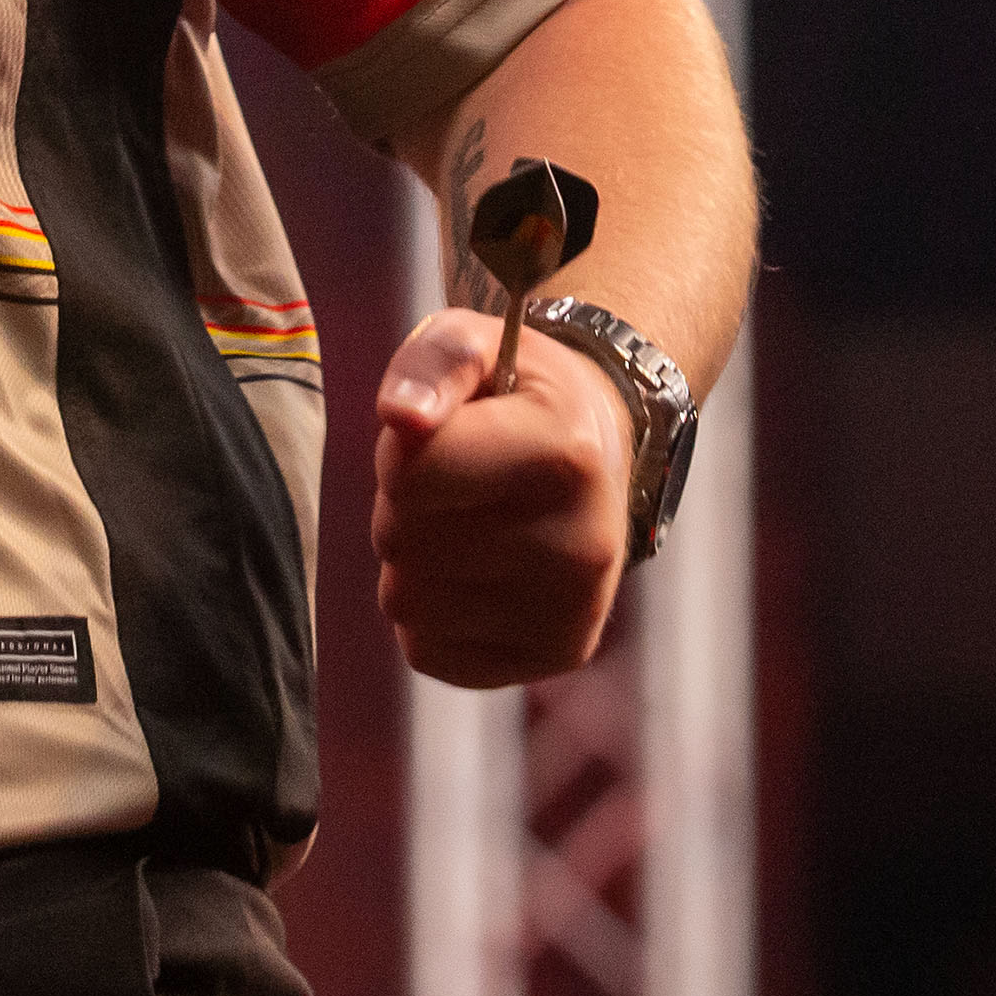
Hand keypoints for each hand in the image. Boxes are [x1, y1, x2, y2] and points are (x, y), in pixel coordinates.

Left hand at [371, 306, 630, 688]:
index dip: (399, 452)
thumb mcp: (471, 343)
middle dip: (403, 506)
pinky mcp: (557, 652)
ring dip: (412, 562)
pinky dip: (429, 616)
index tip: (436, 434)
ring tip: (464, 522)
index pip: (411, 476)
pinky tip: (472, 574)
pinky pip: (428, 651)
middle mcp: (584, 541)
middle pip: (402, 542)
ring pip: (407, 603)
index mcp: (566, 453)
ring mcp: (575, 607)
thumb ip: (429, 366)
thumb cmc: (512, 392)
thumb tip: (402, 418)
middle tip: (453, 482)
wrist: (595, 447)